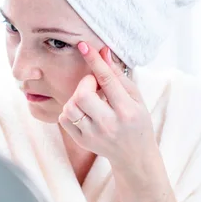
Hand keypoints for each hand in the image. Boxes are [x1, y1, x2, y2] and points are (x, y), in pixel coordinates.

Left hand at [58, 42, 155, 168]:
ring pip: (70, 106)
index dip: (94, 61)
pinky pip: (64, 118)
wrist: (134, 155)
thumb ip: (118, 76)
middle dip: (85, 83)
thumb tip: (103, 52)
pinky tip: (83, 111)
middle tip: (94, 85)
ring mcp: (93, 135)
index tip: (83, 45)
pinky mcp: (82, 141)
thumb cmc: (136, 121)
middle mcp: (109, 124)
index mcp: (126, 110)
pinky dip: (70, 110)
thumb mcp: (135, 98)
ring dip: (76, 97)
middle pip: (82, 95)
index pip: (107, 81)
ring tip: (89, 99)